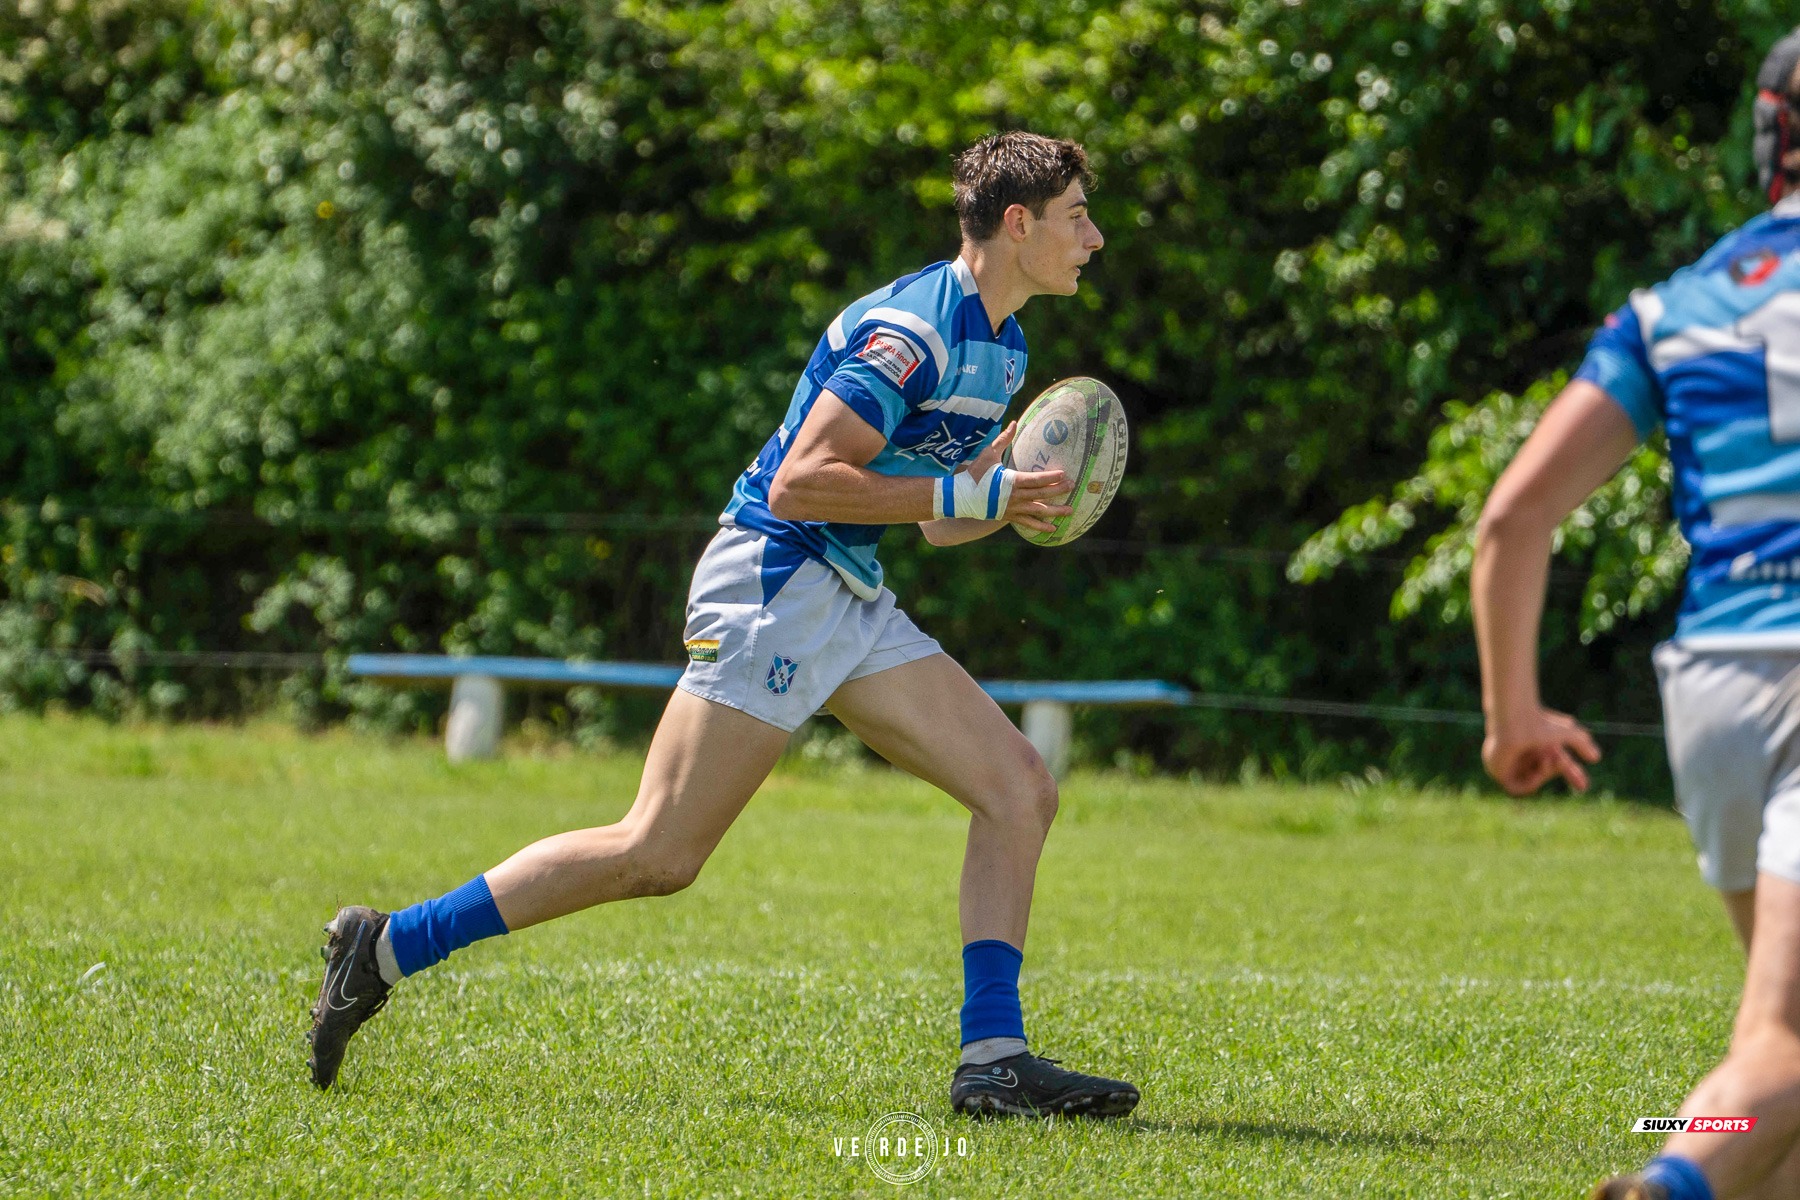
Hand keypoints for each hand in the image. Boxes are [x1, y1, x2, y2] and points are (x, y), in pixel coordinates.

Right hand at [969, 421, 1071, 532]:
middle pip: (1042, 494)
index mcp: (1012, 480)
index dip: (1052, 477)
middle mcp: (1015, 496)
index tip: (1064, 474)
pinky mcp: (1009, 517)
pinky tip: (1053, 529)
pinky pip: (1028, 523)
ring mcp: (1013, 508)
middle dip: (1059, 490)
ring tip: (1070, 510)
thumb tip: (1014, 423)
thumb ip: (1004, 439)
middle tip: (1073, 485)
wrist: (961, 497)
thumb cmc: (975, 474)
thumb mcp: (988, 454)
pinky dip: (1041, 527)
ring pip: (1038, 511)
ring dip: (1055, 511)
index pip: (1036, 479)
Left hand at [1481, 706, 1600, 794]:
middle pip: (1545, 772)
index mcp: (1538, 745)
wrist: (1516, 723)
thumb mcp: (1569, 732)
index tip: (1583, 787)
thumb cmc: (1540, 724)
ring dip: (1546, 773)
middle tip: (1562, 760)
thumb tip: (1596, 758)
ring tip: (1546, 759)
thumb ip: (1583, 743)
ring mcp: (1511, 764)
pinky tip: (1535, 768)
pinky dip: (1531, 782)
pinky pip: (1517, 789)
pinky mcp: (1499, 772)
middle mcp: (1525, 755)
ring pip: (1533, 781)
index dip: (1571, 776)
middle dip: (1559, 769)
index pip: (1556, 765)